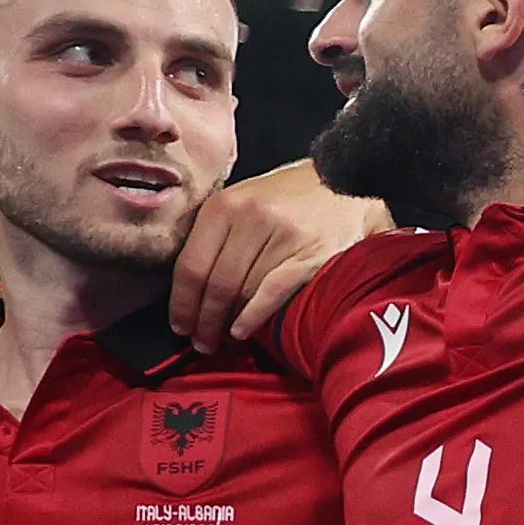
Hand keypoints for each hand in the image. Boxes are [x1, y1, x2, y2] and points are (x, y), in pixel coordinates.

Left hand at [165, 160, 385, 349]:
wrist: (344, 181)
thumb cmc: (289, 198)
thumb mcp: (243, 201)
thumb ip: (218, 234)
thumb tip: (192, 286)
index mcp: (224, 205)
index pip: (191, 264)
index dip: (181, 301)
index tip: (179, 325)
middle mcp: (251, 218)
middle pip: (215, 282)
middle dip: (203, 318)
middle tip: (199, 342)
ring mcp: (283, 236)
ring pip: (242, 290)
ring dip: (226, 322)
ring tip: (220, 341)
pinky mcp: (313, 254)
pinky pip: (273, 292)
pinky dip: (254, 315)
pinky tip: (242, 330)